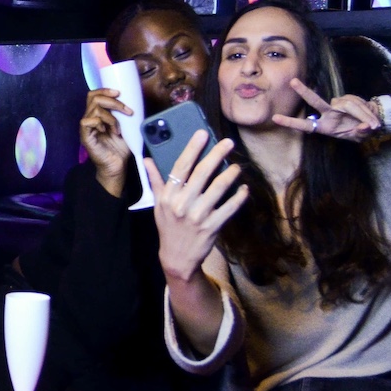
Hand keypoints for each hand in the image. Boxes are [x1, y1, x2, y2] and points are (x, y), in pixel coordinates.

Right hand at [79, 88, 134, 195]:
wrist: (117, 166)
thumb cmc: (120, 148)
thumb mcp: (126, 127)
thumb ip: (124, 114)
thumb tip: (133, 101)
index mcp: (98, 115)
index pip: (94, 95)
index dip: (105, 90)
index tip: (119, 93)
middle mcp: (90, 119)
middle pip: (94, 98)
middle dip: (113, 101)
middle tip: (126, 110)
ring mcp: (87, 128)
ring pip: (95, 109)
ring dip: (111, 117)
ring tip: (118, 129)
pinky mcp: (85, 137)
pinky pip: (87, 122)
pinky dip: (100, 123)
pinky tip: (107, 131)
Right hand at [146, 130, 247, 281]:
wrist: (177, 257)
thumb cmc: (168, 227)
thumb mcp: (158, 205)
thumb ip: (155, 181)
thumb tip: (147, 159)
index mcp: (168, 196)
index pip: (180, 167)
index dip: (192, 149)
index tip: (202, 134)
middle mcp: (181, 204)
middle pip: (202, 173)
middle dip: (217, 155)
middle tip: (228, 142)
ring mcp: (198, 216)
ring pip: (218, 188)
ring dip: (230, 174)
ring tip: (236, 166)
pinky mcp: (212, 226)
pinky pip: (230, 207)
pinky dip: (239, 197)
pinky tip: (243, 188)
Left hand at [271, 78, 381, 141]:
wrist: (372, 121)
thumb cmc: (360, 132)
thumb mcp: (359, 137)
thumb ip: (360, 133)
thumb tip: (364, 127)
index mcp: (325, 127)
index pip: (306, 125)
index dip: (291, 122)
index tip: (275, 118)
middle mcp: (328, 114)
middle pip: (315, 101)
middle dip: (304, 91)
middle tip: (292, 81)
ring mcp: (337, 104)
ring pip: (348, 105)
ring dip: (362, 114)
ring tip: (373, 124)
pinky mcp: (346, 98)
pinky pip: (356, 103)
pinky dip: (365, 110)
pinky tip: (370, 116)